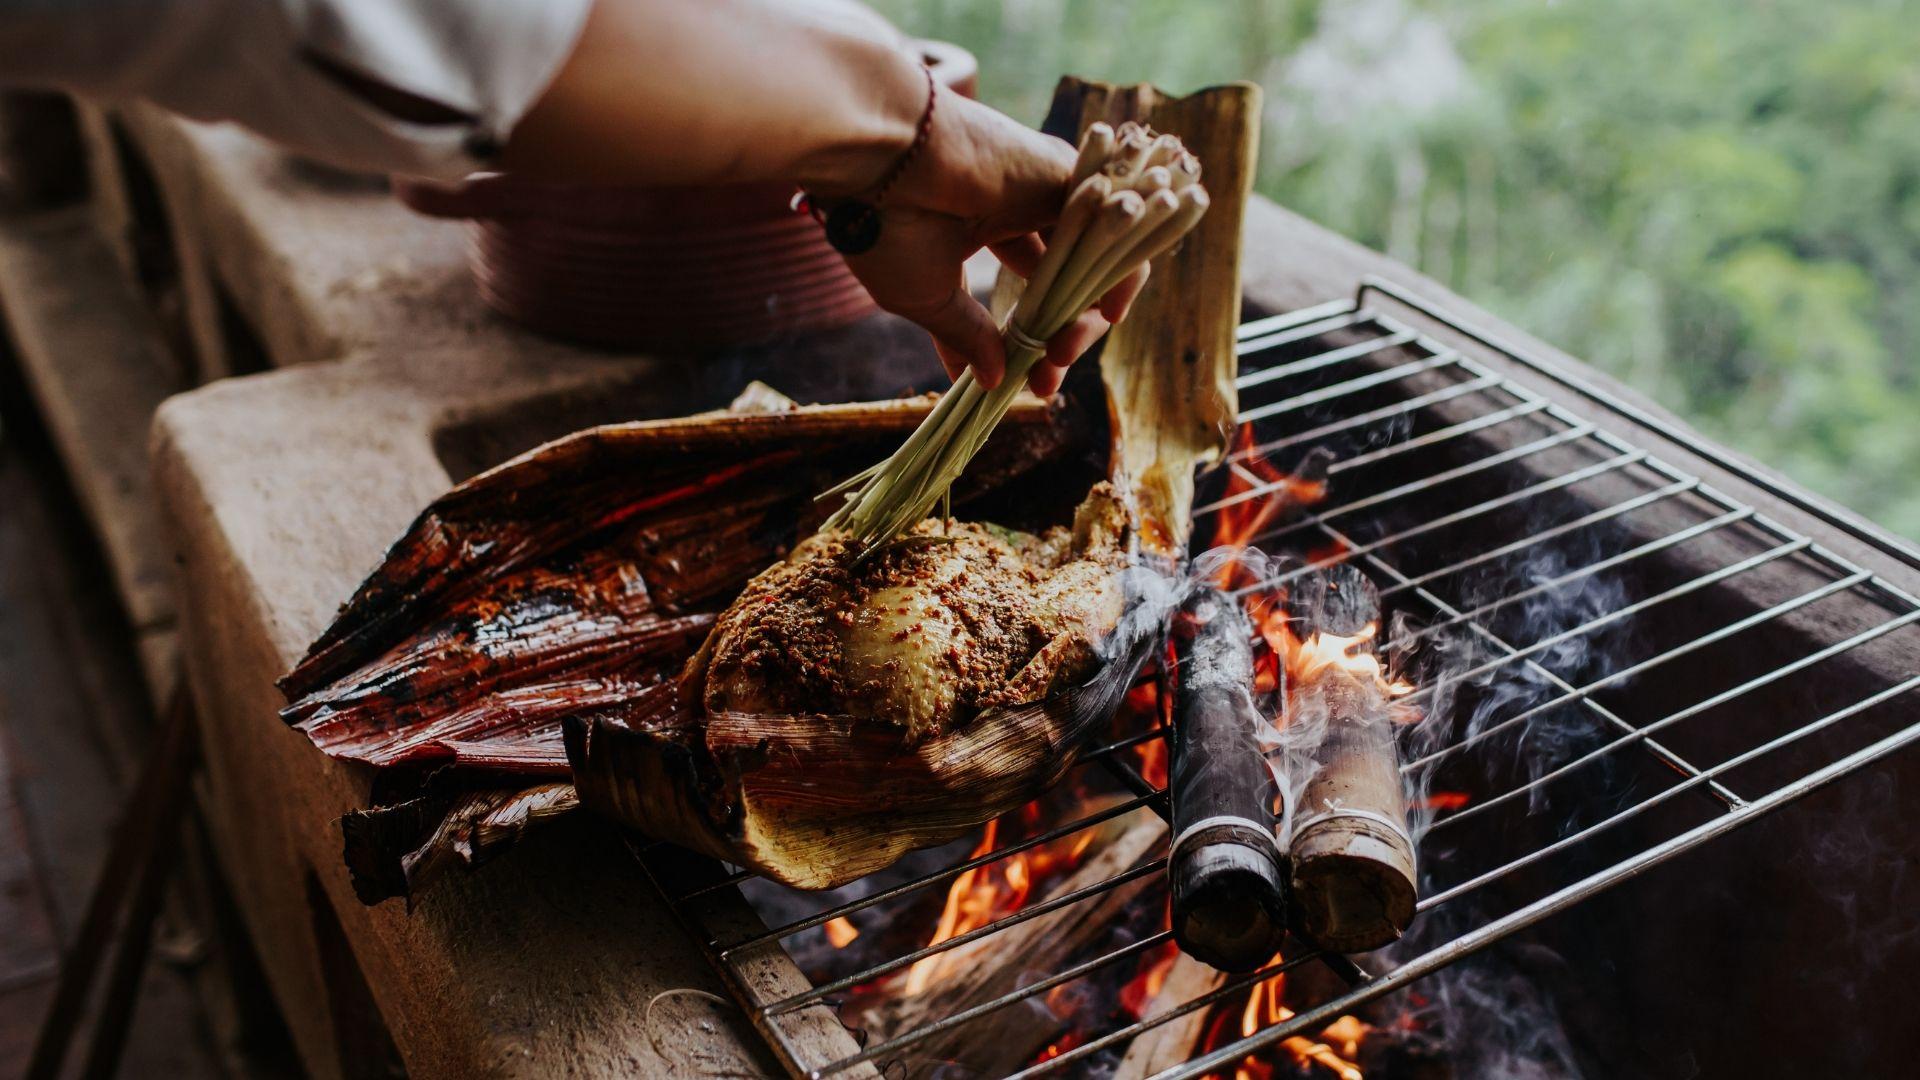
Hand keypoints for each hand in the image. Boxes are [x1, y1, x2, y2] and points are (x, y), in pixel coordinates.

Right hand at [831, 88, 1150, 394]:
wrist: (883, 160)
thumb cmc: (886, 223)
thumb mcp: (924, 296)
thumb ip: (965, 335)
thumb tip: (988, 381)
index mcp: (981, 226)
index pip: (1026, 290)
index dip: (1028, 342)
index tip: (1022, 385)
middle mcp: (1021, 205)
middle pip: (1064, 282)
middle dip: (1058, 339)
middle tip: (1046, 381)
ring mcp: (1049, 189)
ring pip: (1092, 262)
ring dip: (1087, 317)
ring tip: (1063, 354)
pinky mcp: (1074, 177)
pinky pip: (1119, 230)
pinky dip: (1122, 272)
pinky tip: (1107, 312)